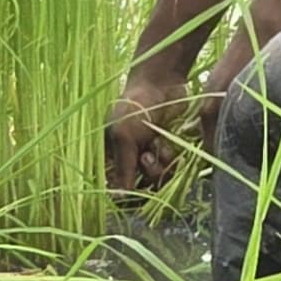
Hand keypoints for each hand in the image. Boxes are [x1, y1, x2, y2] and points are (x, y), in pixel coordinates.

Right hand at [106, 73, 201, 196]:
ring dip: (160, 165)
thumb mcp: (124, 136)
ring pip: (157, 180)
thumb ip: (124, 167)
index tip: (136, 193)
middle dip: (147, 175)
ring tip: (158, 145)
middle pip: (140, 188)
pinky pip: (170, 168)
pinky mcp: (164, 151)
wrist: (161, 83)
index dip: (126, 195)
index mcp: (109, 157)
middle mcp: (127, 160)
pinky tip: (167, 142)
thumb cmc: (135, 106)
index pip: (115, 189)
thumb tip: (120, 198)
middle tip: (147, 156)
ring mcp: (147, 156)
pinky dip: (170, 158)